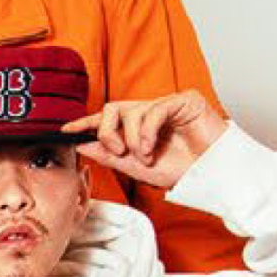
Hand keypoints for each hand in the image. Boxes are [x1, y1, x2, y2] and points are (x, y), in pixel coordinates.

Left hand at [67, 89, 227, 190]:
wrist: (211, 175)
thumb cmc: (182, 170)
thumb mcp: (137, 167)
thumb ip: (110, 156)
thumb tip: (83, 145)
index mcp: (138, 128)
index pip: (107, 119)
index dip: (85, 123)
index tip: (65, 131)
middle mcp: (149, 113)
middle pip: (112, 109)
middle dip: (107, 133)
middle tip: (118, 152)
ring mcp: (166, 105)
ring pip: (130, 111)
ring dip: (132, 139)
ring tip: (146, 156)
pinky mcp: (184, 100)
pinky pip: (153, 109)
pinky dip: (146, 131)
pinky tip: (151, 147)